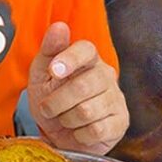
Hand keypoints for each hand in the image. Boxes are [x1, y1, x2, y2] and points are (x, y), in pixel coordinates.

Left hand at [28, 22, 128, 154]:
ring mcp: (116, 99)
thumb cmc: (52, 99)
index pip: (86, 50)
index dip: (69, 59)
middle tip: (48, 108)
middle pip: (83, 86)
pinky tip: (80, 131)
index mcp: (88, 59)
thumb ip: (49, 50)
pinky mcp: (120, 121)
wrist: (60, 133)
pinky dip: (80, 135)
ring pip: (87, 111)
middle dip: (57, 102)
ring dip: (67, 120)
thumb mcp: (41, 75)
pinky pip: (97, 130)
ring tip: (66, 118)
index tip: (53, 71)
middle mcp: (106, 75)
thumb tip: (59, 27)